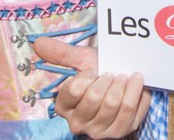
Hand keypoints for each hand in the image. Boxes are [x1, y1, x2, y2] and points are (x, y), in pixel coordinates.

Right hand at [33, 36, 149, 138]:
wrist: (124, 77)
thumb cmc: (101, 71)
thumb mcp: (82, 61)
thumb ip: (61, 53)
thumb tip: (38, 42)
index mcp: (64, 107)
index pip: (74, 90)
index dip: (88, 76)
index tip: (95, 70)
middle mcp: (78, 124)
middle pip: (95, 98)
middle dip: (107, 79)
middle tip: (112, 73)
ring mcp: (99, 131)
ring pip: (113, 103)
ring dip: (121, 84)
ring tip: (123, 76)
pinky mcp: (121, 131)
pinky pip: (129, 109)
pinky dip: (135, 90)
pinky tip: (135, 81)